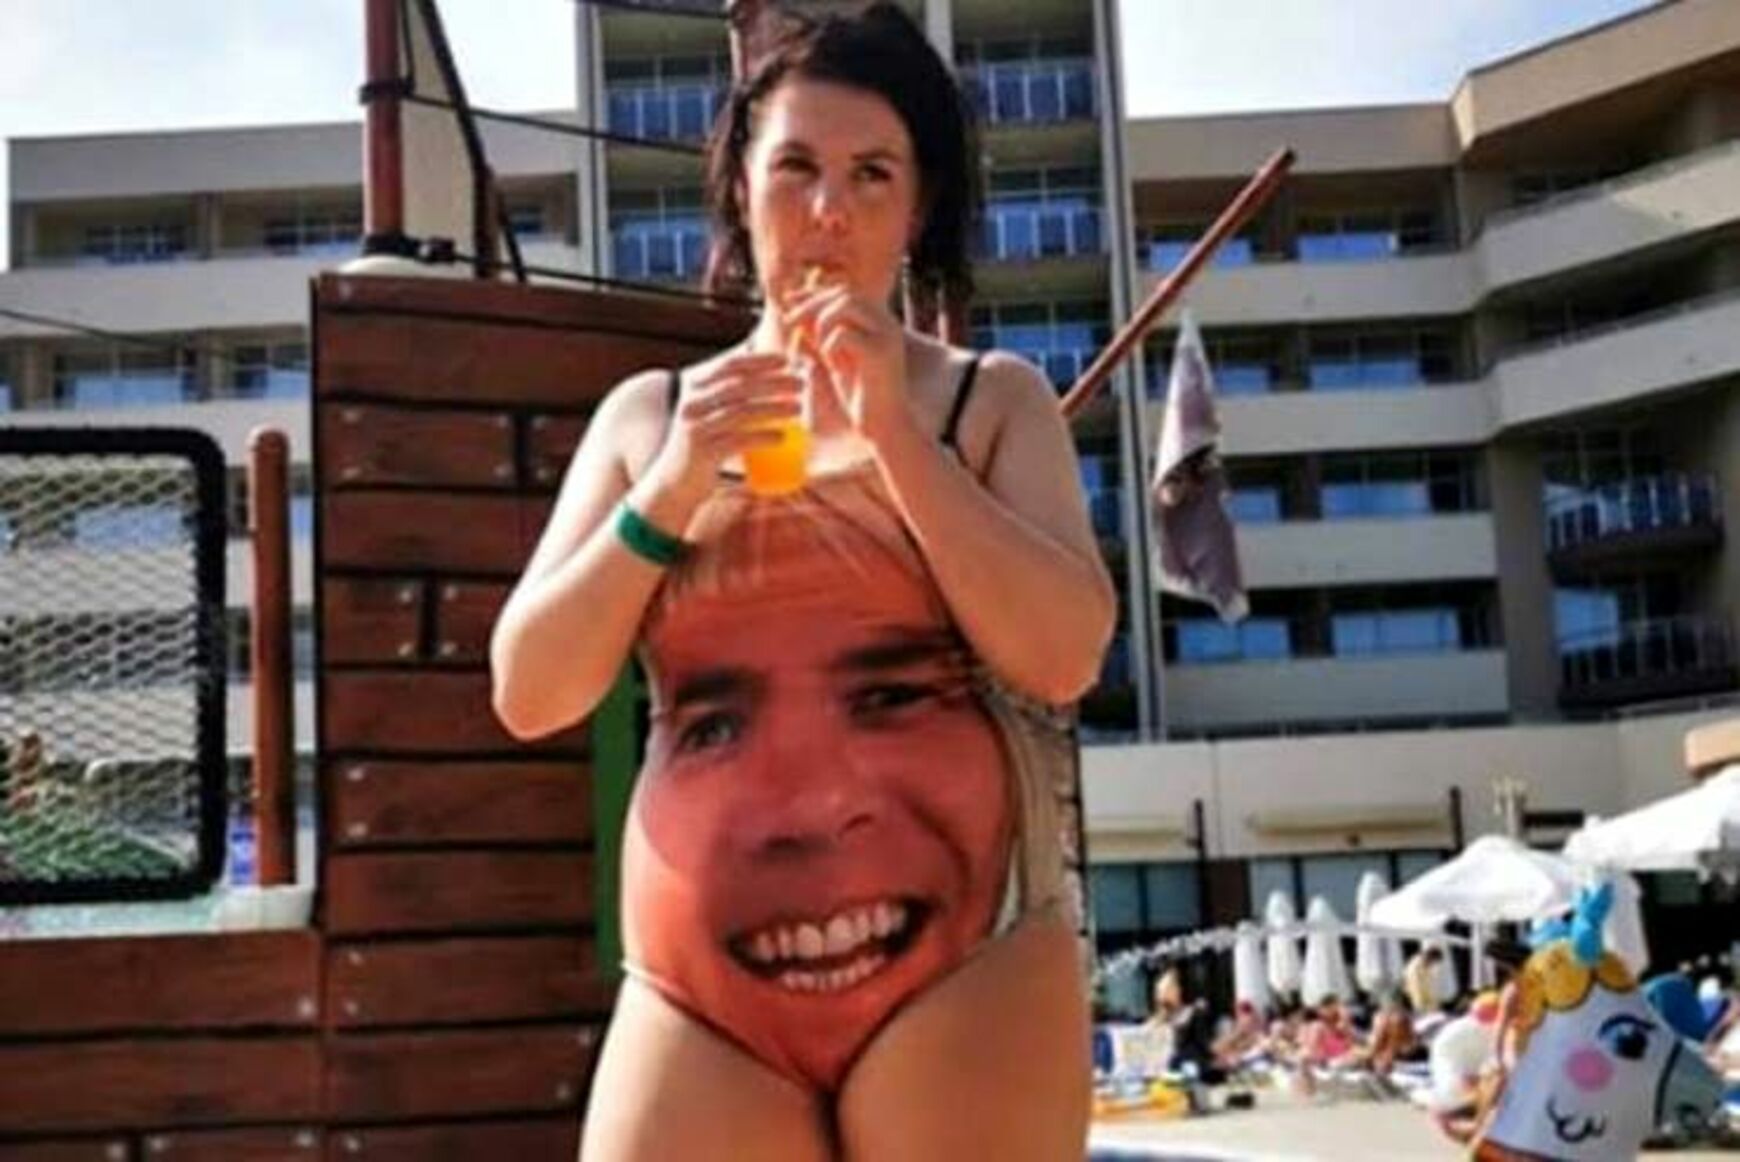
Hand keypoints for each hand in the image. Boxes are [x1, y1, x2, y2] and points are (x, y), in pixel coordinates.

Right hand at [642, 351, 803, 506]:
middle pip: (740, 386)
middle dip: (774, 381)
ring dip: (774, 407)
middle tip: (801, 383)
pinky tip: (781, 437)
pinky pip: (738, 441)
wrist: (673, 482)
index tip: (786, 360)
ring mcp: (696, 428)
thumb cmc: (700, 442)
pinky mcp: (703, 452)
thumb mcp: (707, 410)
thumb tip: (755, 357)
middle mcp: (693, 404)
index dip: (759, 361)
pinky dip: (762, 437)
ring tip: (798, 407)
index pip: (730, 365)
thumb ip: (727, 388)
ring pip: (741, 412)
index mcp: (694, 388)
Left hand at [783, 282, 915, 450]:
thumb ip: (817, 333)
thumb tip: (793, 307)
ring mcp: (886, 335)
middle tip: (791, 321)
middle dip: (812, 304)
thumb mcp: (833, 358)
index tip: (789, 301)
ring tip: (818, 348)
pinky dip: (830, 346)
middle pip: (843, 293)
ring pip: (845, 305)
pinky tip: (834, 366)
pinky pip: (844, 334)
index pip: (843, 291)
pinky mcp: (882, 354)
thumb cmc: (859, 395)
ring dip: (821, 322)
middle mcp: (886, 323)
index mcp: (877, 321)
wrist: (885, 426)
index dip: (814, 294)